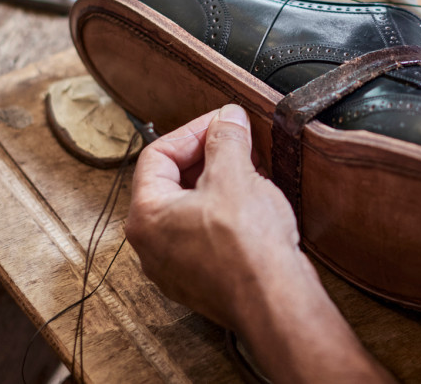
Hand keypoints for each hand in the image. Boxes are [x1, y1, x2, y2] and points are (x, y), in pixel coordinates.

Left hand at [127, 105, 392, 382]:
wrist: (275, 302)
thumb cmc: (247, 247)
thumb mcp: (235, 175)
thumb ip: (226, 139)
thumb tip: (227, 119)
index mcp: (146, 216)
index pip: (158, 155)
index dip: (193, 131)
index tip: (222, 123)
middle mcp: (151, 246)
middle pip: (171, 183)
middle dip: (207, 158)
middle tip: (238, 144)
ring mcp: (175, 268)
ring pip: (190, 210)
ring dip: (218, 185)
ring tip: (250, 173)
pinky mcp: (201, 281)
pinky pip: (205, 236)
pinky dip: (225, 215)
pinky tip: (253, 207)